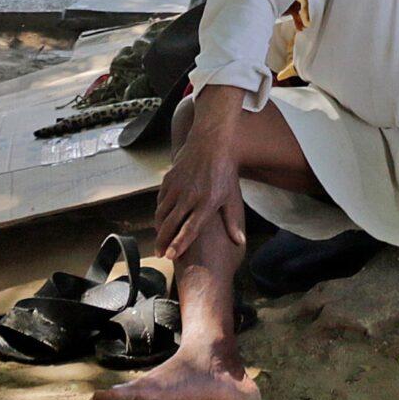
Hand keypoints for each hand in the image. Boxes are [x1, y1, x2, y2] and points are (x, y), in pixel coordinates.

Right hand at [154, 104, 244, 259]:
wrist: (212, 143)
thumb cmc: (224, 172)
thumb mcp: (230, 197)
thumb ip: (232, 221)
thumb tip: (240, 242)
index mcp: (207, 202)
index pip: (190, 228)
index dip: (179, 244)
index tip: (170, 256)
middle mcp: (190, 196)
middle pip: (171, 224)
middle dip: (162, 242)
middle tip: (159, 254)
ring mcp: (177, 187)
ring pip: (162, 213)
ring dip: (159, 229)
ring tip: (160, 240)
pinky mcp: (169, 179)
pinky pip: (160, 201)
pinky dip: (159, 213)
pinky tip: (161, 221)